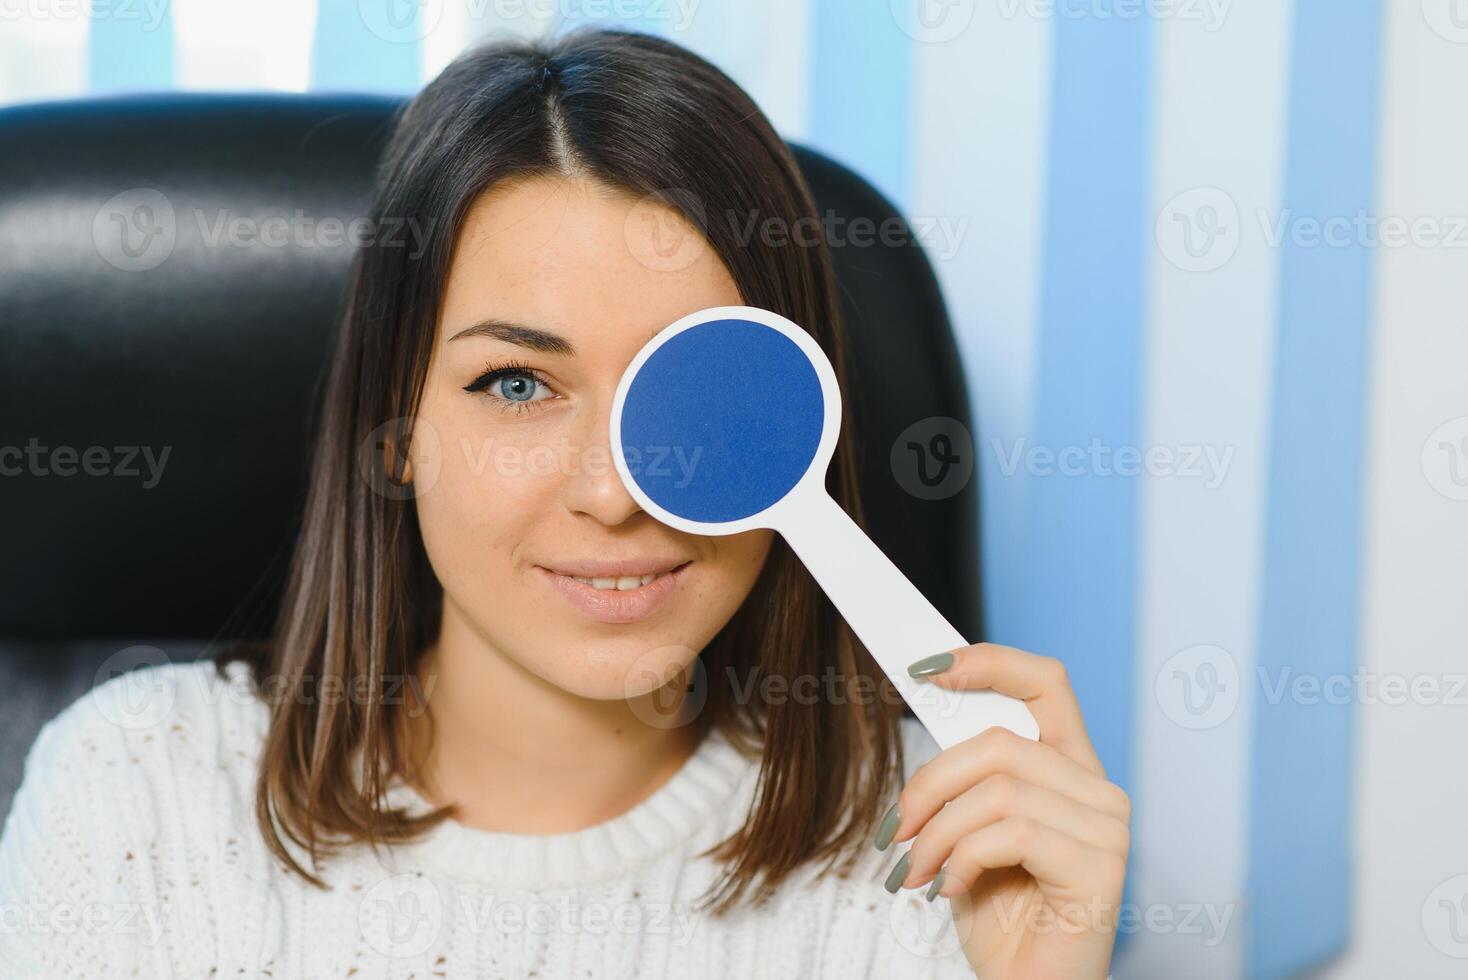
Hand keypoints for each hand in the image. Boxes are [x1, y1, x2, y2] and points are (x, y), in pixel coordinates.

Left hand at [879, 642, 1129, 979]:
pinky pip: (1013, 832)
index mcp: (1069, 769)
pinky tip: (949, 888)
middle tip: (898, 830)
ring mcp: (1107, 829)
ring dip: (937, 832)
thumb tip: (925, 710)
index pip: (1045, 684)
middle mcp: (1098, 791)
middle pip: (1000, 741)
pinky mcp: (1100, 867)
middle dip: (931, 782)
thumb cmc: (998, 916)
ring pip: (999, 788)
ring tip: (915, 870)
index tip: (927, 667)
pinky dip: (962, 859)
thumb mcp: (967, 831)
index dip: (990, 662)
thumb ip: (963, 779)